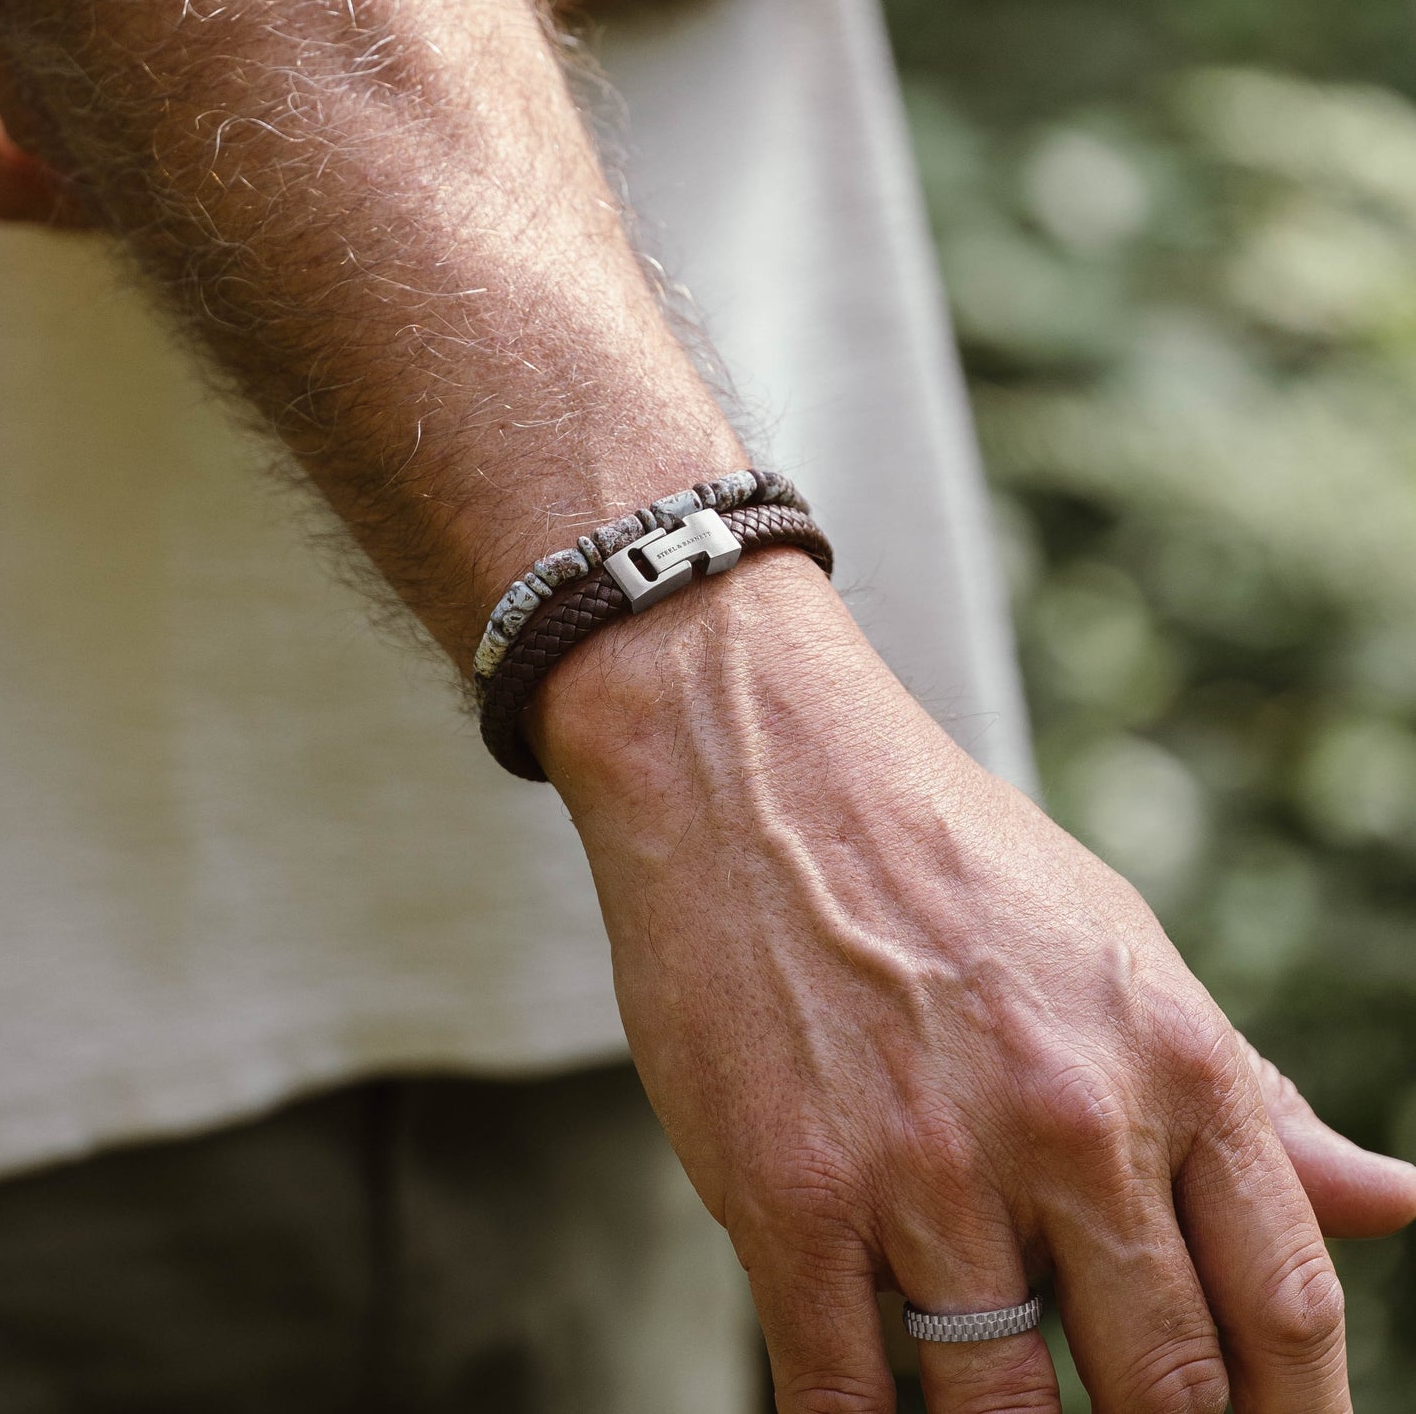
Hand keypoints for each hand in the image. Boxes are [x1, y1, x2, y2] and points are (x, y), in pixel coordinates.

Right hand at [536, 553, 1415, 1413]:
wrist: (755, 760)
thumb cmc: (939, 848)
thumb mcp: (1119, 943)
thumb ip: (1250, 1096)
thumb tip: (1399, 1204)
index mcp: (1172, 1056)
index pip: (1284, 1309)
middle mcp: (1067, 1123)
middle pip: (1163, 1391)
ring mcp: (925, 1168)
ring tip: (1000, 1406)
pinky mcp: (790, 1195)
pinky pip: (846, 1398)